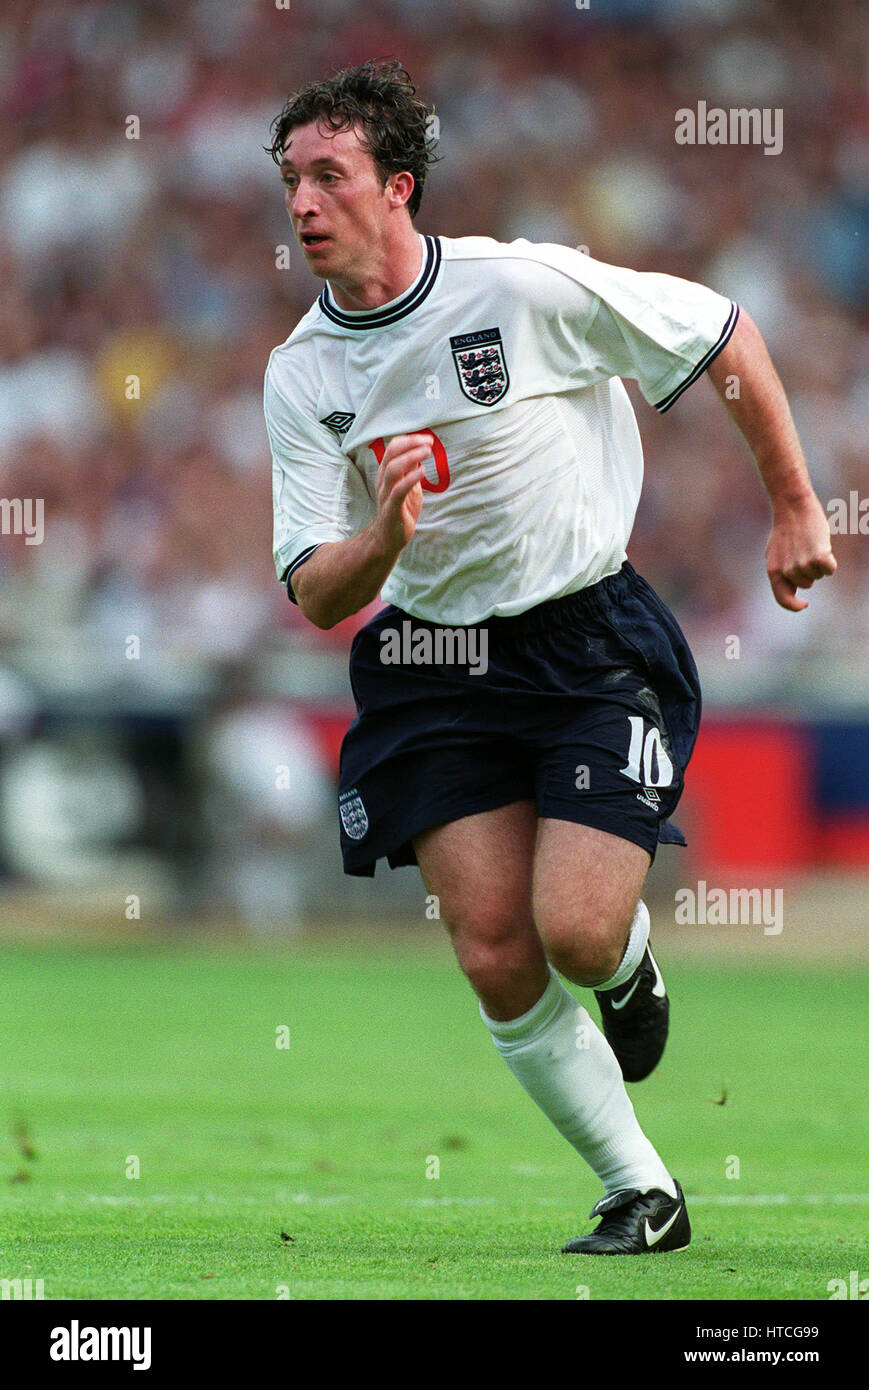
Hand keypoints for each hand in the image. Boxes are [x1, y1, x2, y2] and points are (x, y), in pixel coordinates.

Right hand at [373, 432, 431, 554]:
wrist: (388, 538)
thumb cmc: (399, 510)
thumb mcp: (408, 486)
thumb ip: (411, 470)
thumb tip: (419, 452)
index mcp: (387, 473)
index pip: (393, 448)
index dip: (410, 440)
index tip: (426, 439)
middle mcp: (384, 480)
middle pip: (391, 454)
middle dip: (410, 444)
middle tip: (428, 442)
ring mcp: (386, 493)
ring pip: (393, 469)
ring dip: (411, 457)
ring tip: (427, 452)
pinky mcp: (392, 507)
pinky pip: (398, 490)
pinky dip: (410, 479)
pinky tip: (422, 472)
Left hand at [765, 493, 836, 610]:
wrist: (793, 507)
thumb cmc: (786, 529)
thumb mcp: (775, 553)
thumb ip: (781, 572)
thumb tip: (792, 591)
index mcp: (774, 571)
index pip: (783, 599)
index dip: (794, 605)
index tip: (804, 604)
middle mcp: (787, 571)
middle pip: (806, 584)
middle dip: (808, 571)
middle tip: (804, 549)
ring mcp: (803, 565)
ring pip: (818, 576)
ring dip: (818, 563)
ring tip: (810, 545)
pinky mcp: (819, 558)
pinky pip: (830, 570)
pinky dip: (830, 561)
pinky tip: (823, 547)